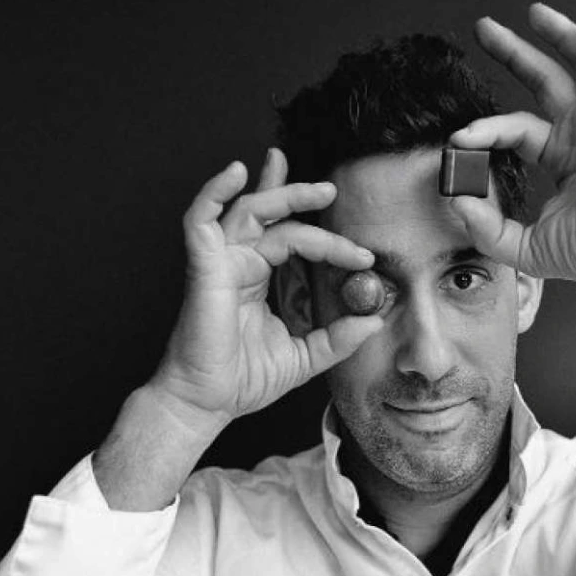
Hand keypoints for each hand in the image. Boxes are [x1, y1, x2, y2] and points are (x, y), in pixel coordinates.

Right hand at [150, 149, 382, 429]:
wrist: (209, 403)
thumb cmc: (244, 380)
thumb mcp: (306, 357)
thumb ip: (338, 338)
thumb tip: (375, 321)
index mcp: (258, 278)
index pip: (290, 238)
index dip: (326, 239)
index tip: (363, 256)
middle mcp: (239, 263)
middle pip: (271, 214)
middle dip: (302, 197)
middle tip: (334, 192)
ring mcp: (220, 262)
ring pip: (251, 211)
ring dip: (283, 193)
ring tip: (319, 190)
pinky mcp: (203, 268)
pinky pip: (200, 220)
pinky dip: (214, 191)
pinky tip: (237, 172)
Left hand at [449, 2, 575, 288]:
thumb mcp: (525, 247)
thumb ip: (486, 229)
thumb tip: (455, 201)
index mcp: (563, 158)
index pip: (516, 128)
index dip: (485, 129)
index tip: (458, 139)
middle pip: (545, 79)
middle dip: (514, 52)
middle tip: (484, 30)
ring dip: (558, 34)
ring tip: (530, 12)